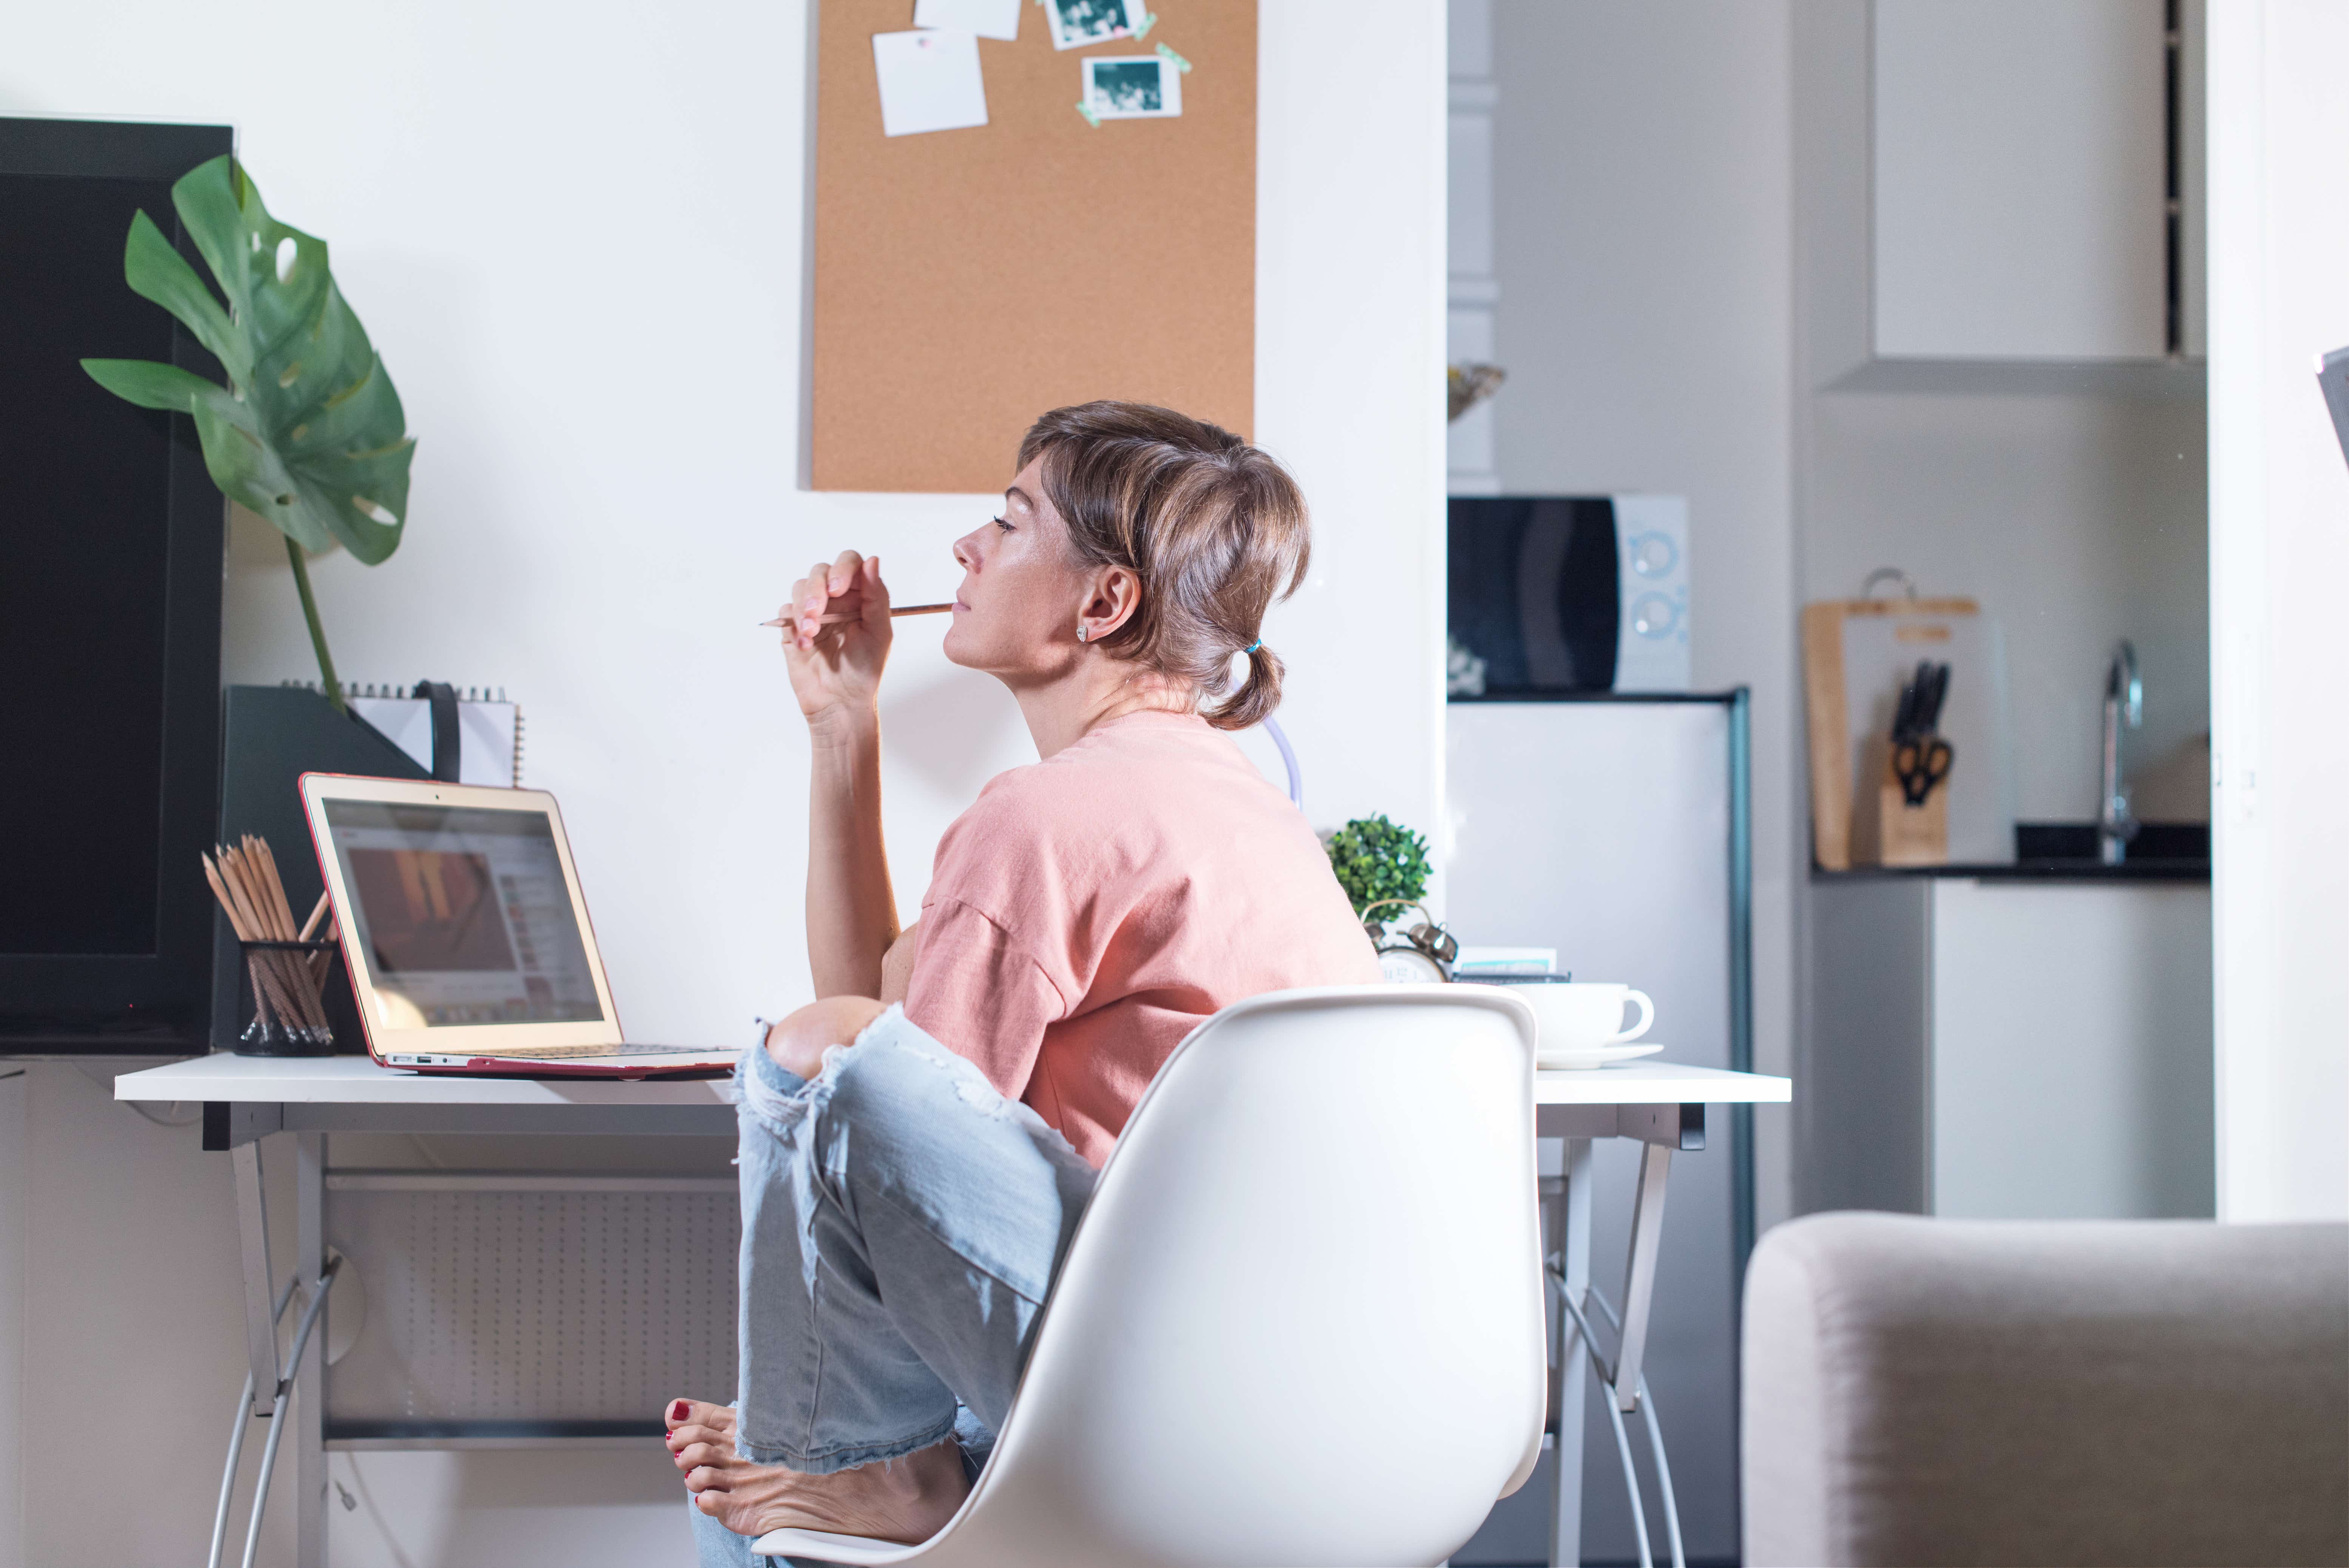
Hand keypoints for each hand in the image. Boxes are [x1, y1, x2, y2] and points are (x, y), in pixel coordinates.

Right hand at [779, 551, 890, 735]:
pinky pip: (785, 612)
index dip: (842, 569)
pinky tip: (804, 645)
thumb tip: (873, 560)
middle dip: (816, 589)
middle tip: (817, 611)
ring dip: (803, 607)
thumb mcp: (879, 633)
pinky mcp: (792, 627)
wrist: (840, 703)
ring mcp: (813, 612)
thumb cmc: (865, 671)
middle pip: (819, 571)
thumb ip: (877, 596)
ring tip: (811, 633)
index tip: (838, 589)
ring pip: (799, 588)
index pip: (849, 563)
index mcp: (860, 596)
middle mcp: (836, 600)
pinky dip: (793, 625)